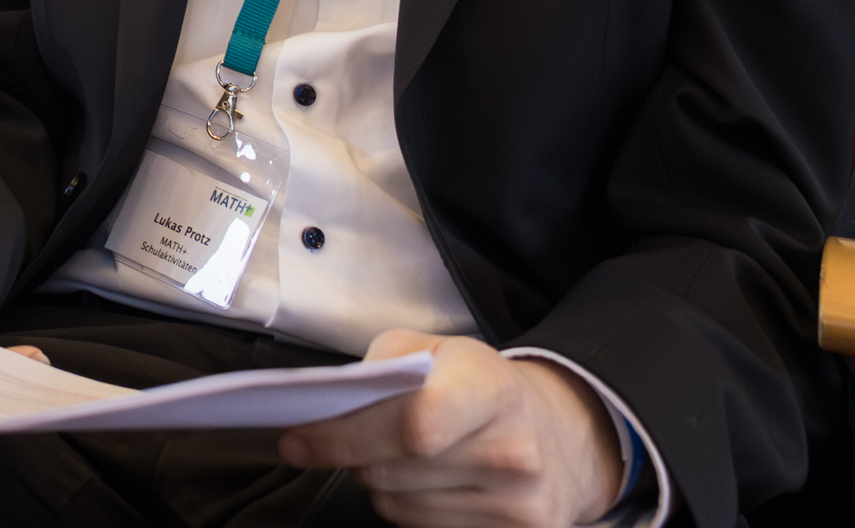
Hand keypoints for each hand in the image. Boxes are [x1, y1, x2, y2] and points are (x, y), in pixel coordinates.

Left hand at [281, 332, 622, 526]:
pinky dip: (407, 507)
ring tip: (394, 454)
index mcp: (492, 390)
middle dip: (349, 456)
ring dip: (377, 482)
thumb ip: (382, 364)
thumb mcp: (438, 348)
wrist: (558, 434)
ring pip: (399, 507)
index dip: (346, 436)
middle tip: (334, 438)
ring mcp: (519, 507)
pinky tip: (423, 482)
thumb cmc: (481, 386)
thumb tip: (329, 403)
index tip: (296, 439)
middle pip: (395, 472)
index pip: (411, 426)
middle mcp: (513, 454)